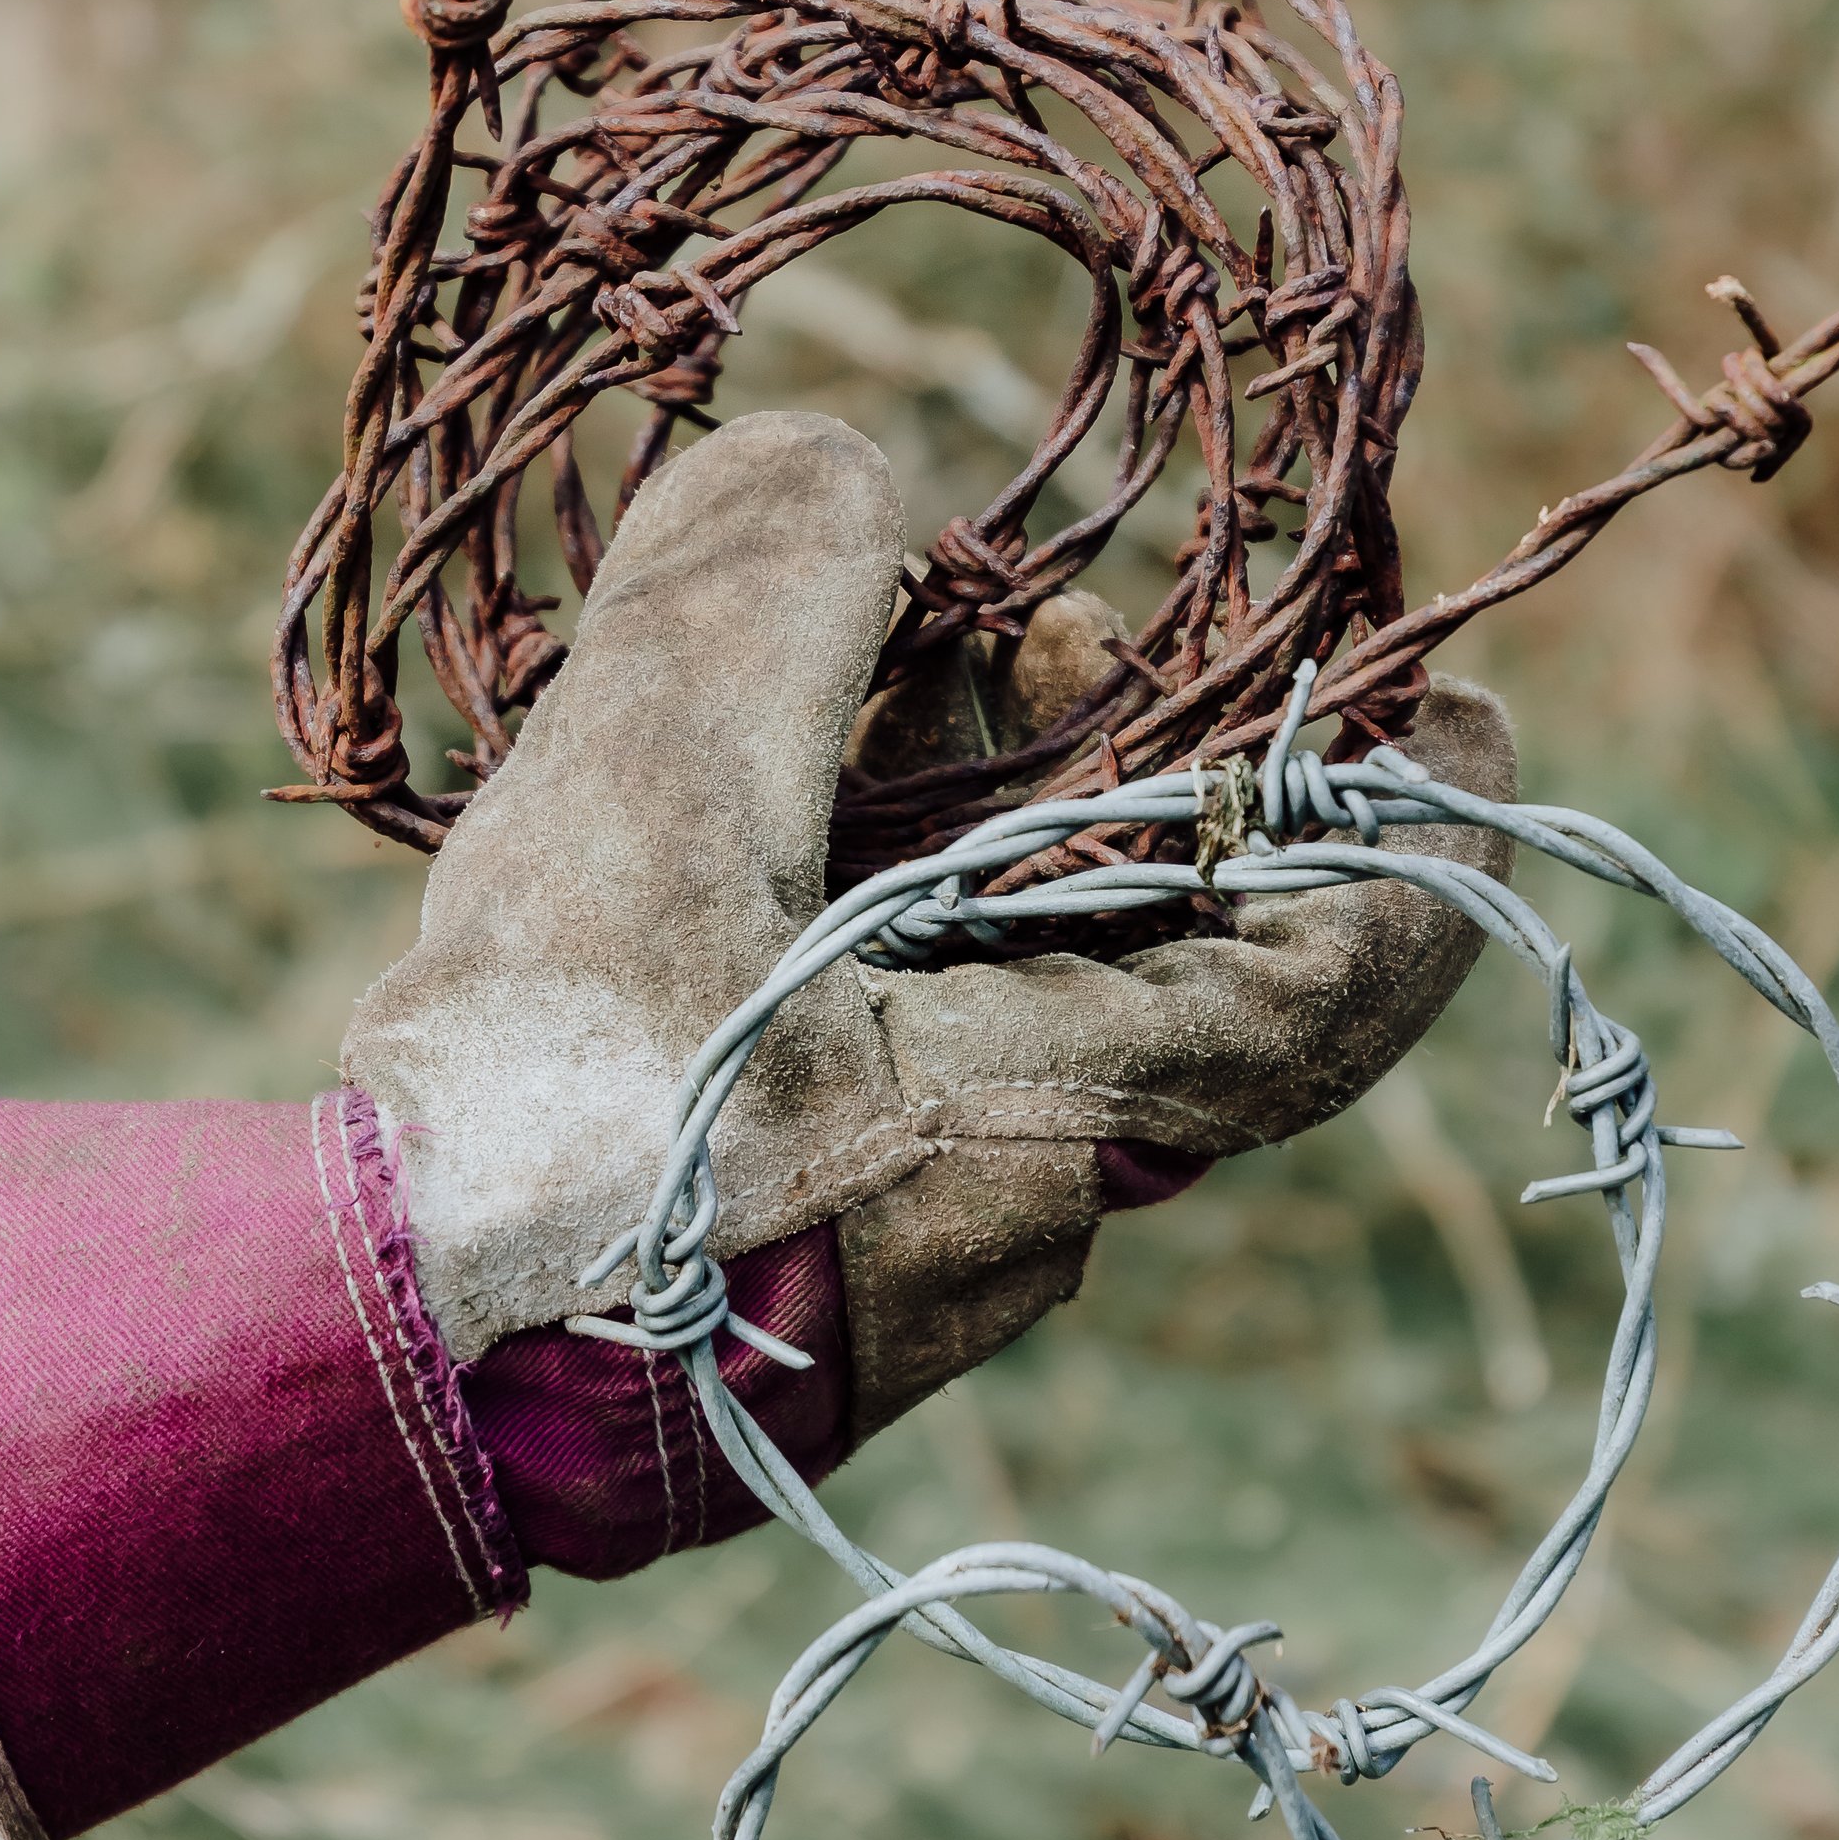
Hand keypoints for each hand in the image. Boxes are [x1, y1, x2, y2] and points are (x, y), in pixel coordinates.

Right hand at [348, 411, 1513, 1429]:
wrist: (378, 1370)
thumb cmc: (548, 1113)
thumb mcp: (651, 799)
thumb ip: (764, 602)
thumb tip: (849, 469)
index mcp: (1061, 1109)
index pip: (1343, 972)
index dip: (1420, 828)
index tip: (1460, 714)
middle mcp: (1032, 1207)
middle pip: (1170, 959)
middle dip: (1135, 774)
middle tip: (1074, 630)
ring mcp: (922, 1258)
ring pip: (1031, 1010)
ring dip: (991, 845)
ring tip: (884, 685)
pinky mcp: (813, 1275)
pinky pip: (918, 1073)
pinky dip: (892, 938)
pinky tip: (770, 834)